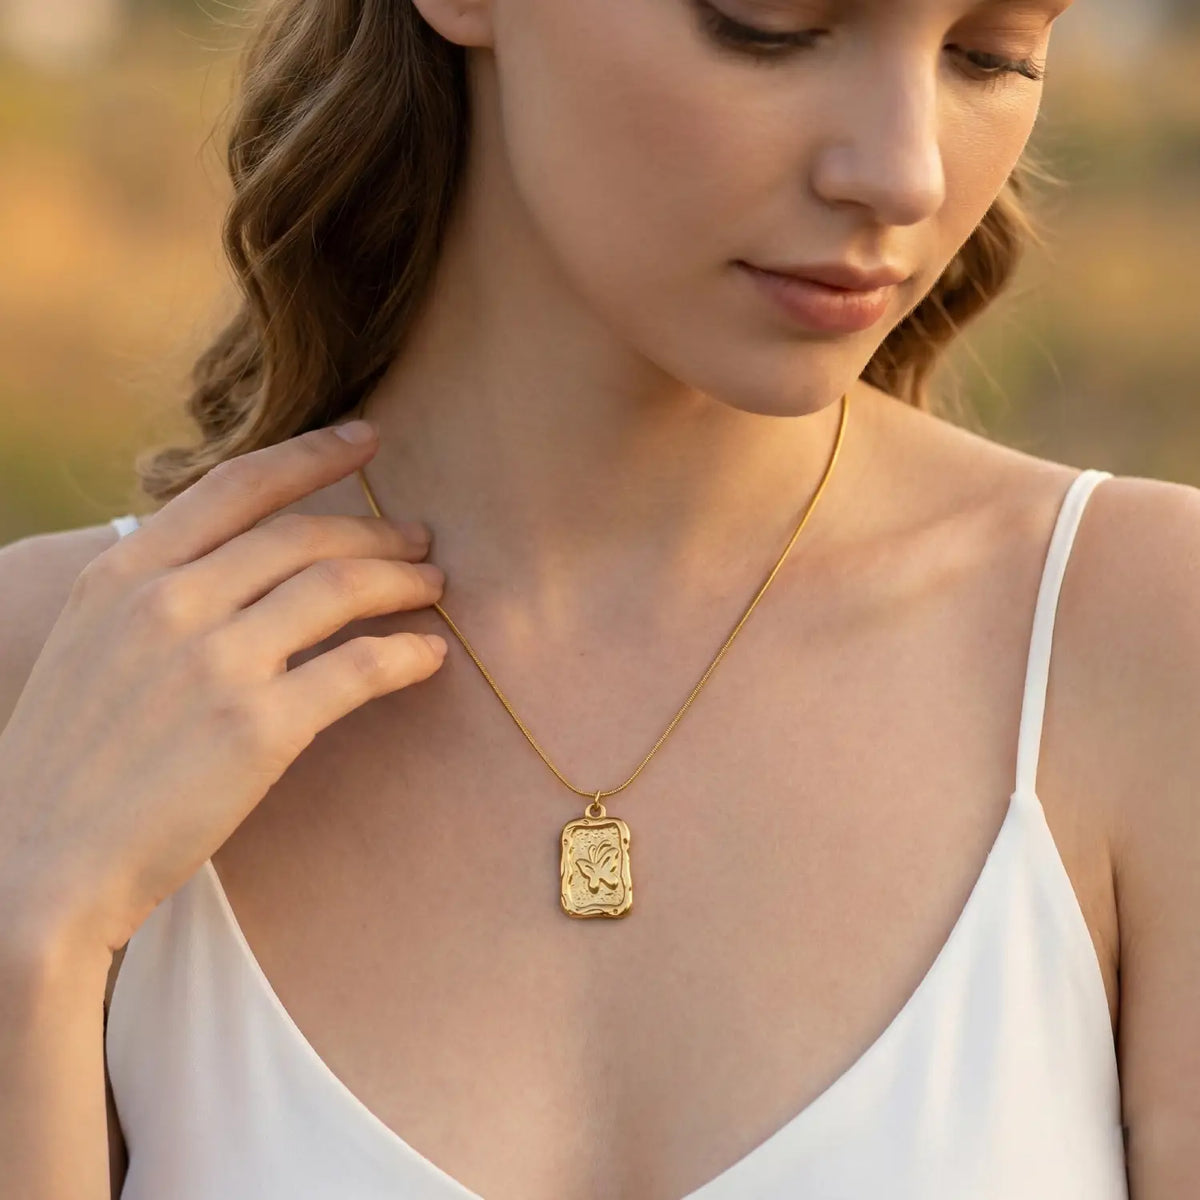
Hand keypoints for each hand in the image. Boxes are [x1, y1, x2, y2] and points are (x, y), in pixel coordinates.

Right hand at [0, 420, 445, 956]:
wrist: (32, 870)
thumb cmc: (64, 767)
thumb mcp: (88, 647)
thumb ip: (154, 595)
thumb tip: (232, 565)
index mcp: (125, 576)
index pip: (237, 486)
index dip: (313, 455)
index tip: (367, 438)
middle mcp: (171, 602)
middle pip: (305, 536)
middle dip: (377, 532)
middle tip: (418, 542)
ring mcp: (216, 662)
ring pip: (341, 587)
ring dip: (404, 582)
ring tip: (435, 588)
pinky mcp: (258, 727)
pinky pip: (360, 667)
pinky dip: (407, 654)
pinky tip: (430, 657)